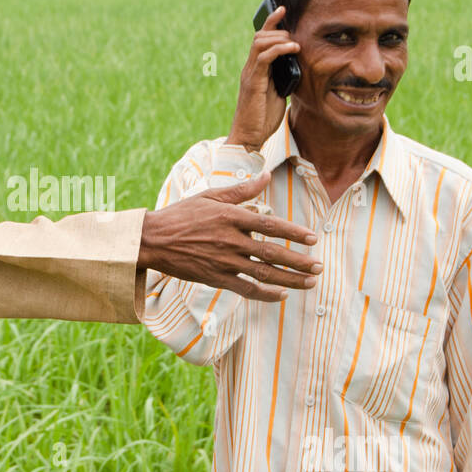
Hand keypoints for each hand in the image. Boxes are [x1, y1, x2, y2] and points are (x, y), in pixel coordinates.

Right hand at [138, 171, 321, 301]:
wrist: (152, 240)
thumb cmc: (181, 215)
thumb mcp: (210, 196)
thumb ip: (241, 190)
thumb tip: (266, 175)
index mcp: (231, 217)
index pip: (271, 225)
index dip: (294, 233)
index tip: (313, 238)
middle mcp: (231, 240)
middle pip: (273, 253)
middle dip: (299, 262)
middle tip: (319, 267)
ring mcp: (224, 262)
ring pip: (264, 274)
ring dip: (290, 280)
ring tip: (309, 283)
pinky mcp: (216, 278)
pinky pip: (246, 290)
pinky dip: (265, 295)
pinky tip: (282, 296)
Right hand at [228, 4, 298, 152]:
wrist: (249, 137)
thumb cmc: (263, 119)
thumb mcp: (279, 94)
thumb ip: (284, 79)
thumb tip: (297, 68)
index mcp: (256, 70)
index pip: (261, 39)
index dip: (271, 22)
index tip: (283, 9)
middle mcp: (250, 68)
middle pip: (260, 35)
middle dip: (278, 28)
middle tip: (295, 35)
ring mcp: (250, 74)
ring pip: (260, 42)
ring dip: (280, 38)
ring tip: (295, 43)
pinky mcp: (253, 82)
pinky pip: (264, 57)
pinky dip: (279, 49)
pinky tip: (293, 49)